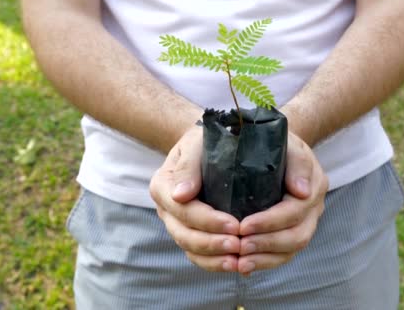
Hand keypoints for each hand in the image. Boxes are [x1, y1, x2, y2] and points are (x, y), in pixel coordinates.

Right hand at [150, 126, 240, 271]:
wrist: (208, 144)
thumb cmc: (205, 139)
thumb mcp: (197, 143)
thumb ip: (189, 165)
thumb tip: (181, 194)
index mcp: (163, 185)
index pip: (183, 210)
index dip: (208, 221)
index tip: (236, 224)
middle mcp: (166, 208)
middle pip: (184, 234)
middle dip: (212, 243)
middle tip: (240, 244)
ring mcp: (176, 223)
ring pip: (190, 249)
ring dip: (214, 258)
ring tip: (239, 261)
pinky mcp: (191, 233)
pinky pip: (198, 256)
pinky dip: (214, 263)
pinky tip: (236, 265)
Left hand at [237, 132, 328, 274]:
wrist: (275, 141)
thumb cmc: (272, 138)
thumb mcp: (279, 138)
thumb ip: (291, 158)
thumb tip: (301, 191)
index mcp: (313, 182)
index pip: (296, 210)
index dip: (270, 222)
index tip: (243, 226)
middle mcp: (313, 204)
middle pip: (297, 235)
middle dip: (267, 244)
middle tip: (239, 246)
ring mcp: (306, 220)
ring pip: (292, 249)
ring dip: (265, 258)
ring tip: (240, 262)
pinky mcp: (293, 230)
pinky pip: (284, 254)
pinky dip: (265, 262)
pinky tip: (243, 266)